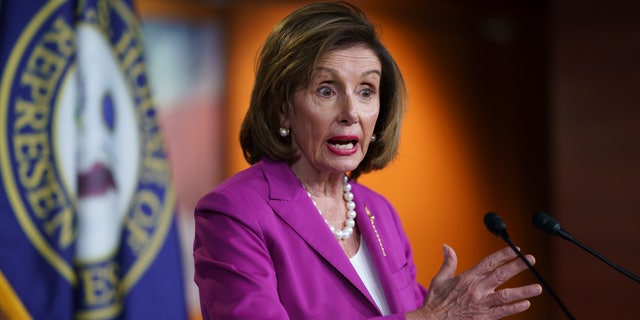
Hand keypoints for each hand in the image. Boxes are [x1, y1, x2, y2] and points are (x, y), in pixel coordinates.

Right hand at [407, 245, 542, 319]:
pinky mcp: (482, 317)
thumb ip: (448, 262)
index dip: (503, 255)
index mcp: (467, 277)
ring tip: (537, 288)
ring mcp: (481, 304)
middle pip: (500, 275)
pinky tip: (525, 304)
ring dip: (523, 291)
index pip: (489, 262)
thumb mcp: (439, 279)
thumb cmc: (436, 301)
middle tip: (531, 259)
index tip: (516, 249)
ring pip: (506, 295)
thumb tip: (446, 246)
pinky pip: (502, 312)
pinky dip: (514, 308)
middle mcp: (476, 289)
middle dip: (518, 266)